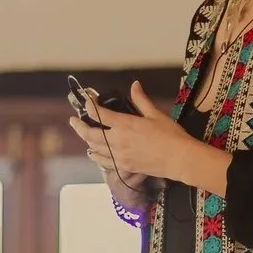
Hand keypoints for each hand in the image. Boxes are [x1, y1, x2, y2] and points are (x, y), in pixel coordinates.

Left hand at [76, 82, 208, 187]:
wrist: (179, 159)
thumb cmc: (170, 135)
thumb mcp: (156, 115)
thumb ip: (141, 100)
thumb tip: (134, 85)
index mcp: (125, 124)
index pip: (99, 113)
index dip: (90, 106)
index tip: (87, 101)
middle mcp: (117, 140)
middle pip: (90, 134)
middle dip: (79, 126)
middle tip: (73, 121)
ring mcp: (118, 156)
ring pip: (94, 148)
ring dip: (86, 140)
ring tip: (84, 135)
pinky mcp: (123, 167)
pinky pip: (103, 162)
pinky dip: (96, 156)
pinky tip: (94, 153)